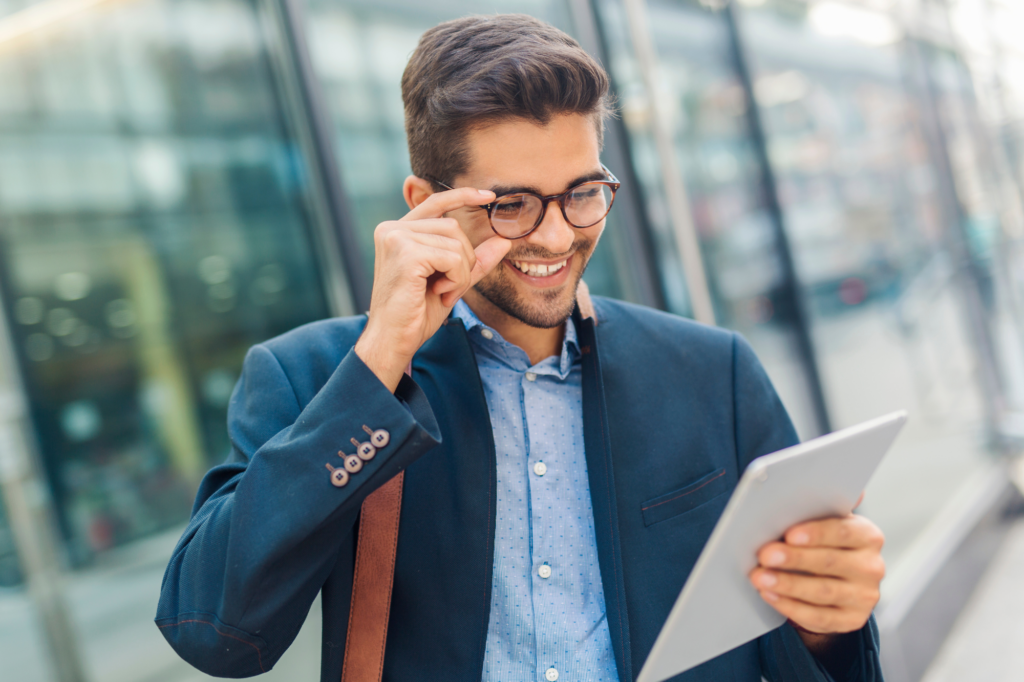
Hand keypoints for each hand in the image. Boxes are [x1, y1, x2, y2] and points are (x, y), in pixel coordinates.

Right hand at [355, 187, 511, 391]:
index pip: (433, 203)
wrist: (393, 340)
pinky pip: (452, 257)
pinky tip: (439, 293)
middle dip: (462, 260)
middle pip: (452, 226)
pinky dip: (456, 279)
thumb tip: (503, 241)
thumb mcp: (450, 282)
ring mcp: (396, 238)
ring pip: (455, 241)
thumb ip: (473, 260)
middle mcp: (391, 229)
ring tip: (442, 292)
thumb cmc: (415, 314)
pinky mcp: (405, 253)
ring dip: (460, 272)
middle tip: (448, 288)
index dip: (462, 195)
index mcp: (397, 232)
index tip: (489, 196)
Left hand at [748, 512, 884, 647]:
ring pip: (823, 591)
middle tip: (765, 556)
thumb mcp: (825, 523)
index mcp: (868, 536)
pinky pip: (818, 616)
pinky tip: (770, 595)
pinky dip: (790, 606)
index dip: (816, 533)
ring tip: (760, 578)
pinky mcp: (852, 620)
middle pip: (830, 562)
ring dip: (788, 585)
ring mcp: (864, 596)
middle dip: (794, 559)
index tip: (789, 534)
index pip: (844, 531)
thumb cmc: (823, 543)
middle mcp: (871, 567)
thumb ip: (821, 507)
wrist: (836, 583)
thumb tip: (817, 484)